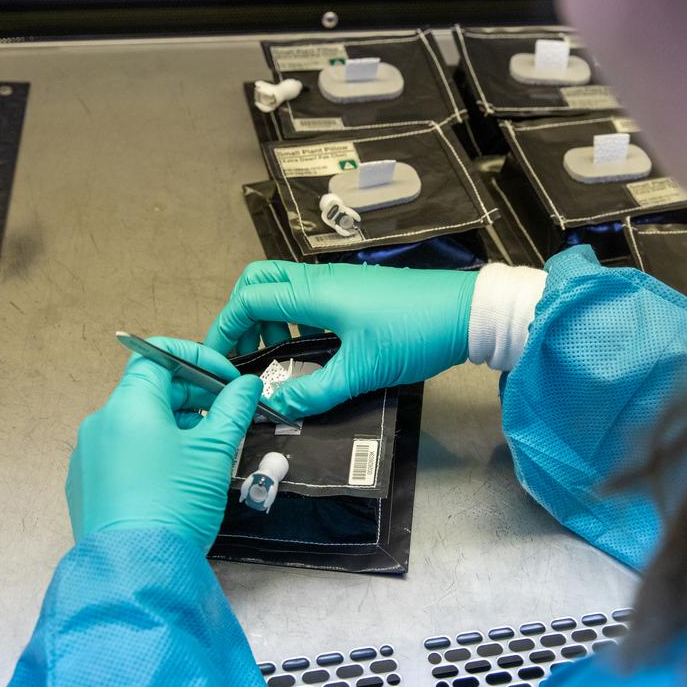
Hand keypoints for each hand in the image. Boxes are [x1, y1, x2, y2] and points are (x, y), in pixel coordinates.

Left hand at [66, 337, 262, 552]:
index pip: (157, 355)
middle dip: (193, 396)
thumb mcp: (214, 452)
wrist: (135, 570)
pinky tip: (177, 479)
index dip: (197, 358)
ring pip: (137, 424)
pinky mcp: (86, 487)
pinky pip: (123, 453)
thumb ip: (233, 409)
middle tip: (229, 416)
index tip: (228, 380)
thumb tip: (247, 384)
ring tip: (209, 451)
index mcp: (128, 405)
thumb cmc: (176, 500)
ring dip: (176, 426)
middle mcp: (100, 423)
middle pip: (149, 390)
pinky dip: (153, 451)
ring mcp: (89, 457)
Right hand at [204, 261, 476, 417]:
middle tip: (248, 353)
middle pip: (261, 281)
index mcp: (315, 292)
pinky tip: (313, 349)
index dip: (225, 328)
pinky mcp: (358, 291)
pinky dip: (296, 318)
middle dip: (243, 315)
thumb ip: (316, 392)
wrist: (469, 313)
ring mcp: (341, 282)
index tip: (218, 359)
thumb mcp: (363, 372)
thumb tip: (276, 407)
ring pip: (286, 288)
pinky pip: (310, 297)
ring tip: (278, 356)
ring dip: (270, 317)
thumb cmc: (416, 333)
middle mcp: (322, 279)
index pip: (249, 299)